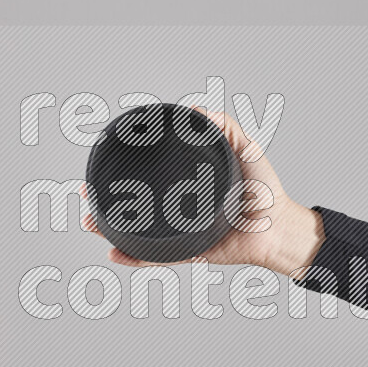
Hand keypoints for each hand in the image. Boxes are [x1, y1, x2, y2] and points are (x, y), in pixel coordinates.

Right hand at [84, 109, 324, 275]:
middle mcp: (180, 210)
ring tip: (92, 222)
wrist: (280, 226)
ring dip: (111, 230)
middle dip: (106, 203)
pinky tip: (115, 252)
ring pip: (138, 233)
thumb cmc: (265, 191)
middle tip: (88, 194)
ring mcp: (182, 233)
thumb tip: (194, 108)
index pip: (151, 179)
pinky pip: (158, 258)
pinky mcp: (190, 253)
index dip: (126, 174)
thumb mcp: (244, 148)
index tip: (106, 164)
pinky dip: (135, 258)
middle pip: (134, 207)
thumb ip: (223, 125)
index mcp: (188, 188)